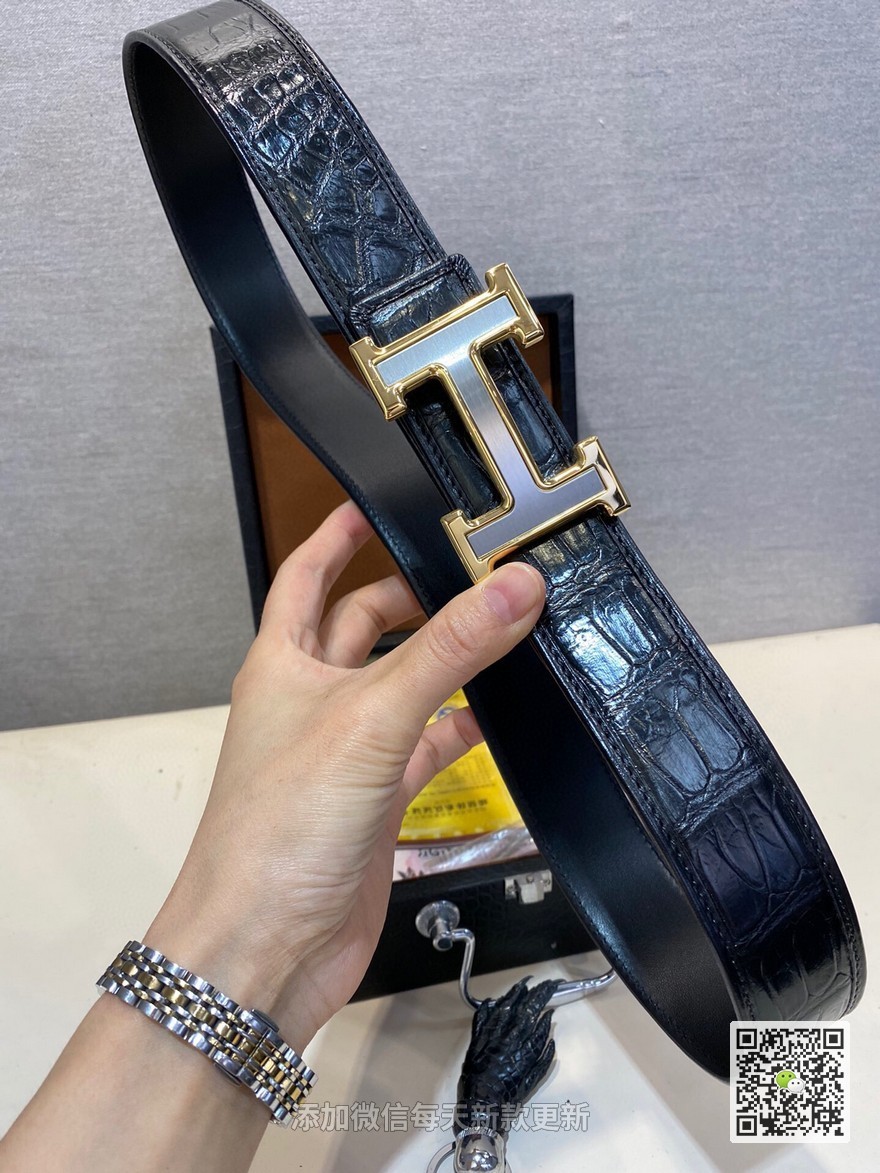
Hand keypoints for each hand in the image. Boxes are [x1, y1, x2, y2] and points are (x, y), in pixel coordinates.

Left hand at [148, 500, 545, 1049]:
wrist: (264, 948)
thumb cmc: (275, 833)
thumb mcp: (370, 719)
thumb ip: (447, 651)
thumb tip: (511, 586)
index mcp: (283, 664)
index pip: (307, 577)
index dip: (335, 536)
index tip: (372, 503)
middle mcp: (311, 702)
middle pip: (362, 627)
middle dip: (410, 598)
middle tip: (467, 573)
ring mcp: (345, 753)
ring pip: (402, 686)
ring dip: (445, 663)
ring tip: (500, 631)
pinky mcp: (376, 801)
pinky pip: (425, 747)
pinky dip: (460, 730)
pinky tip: (496, 718)